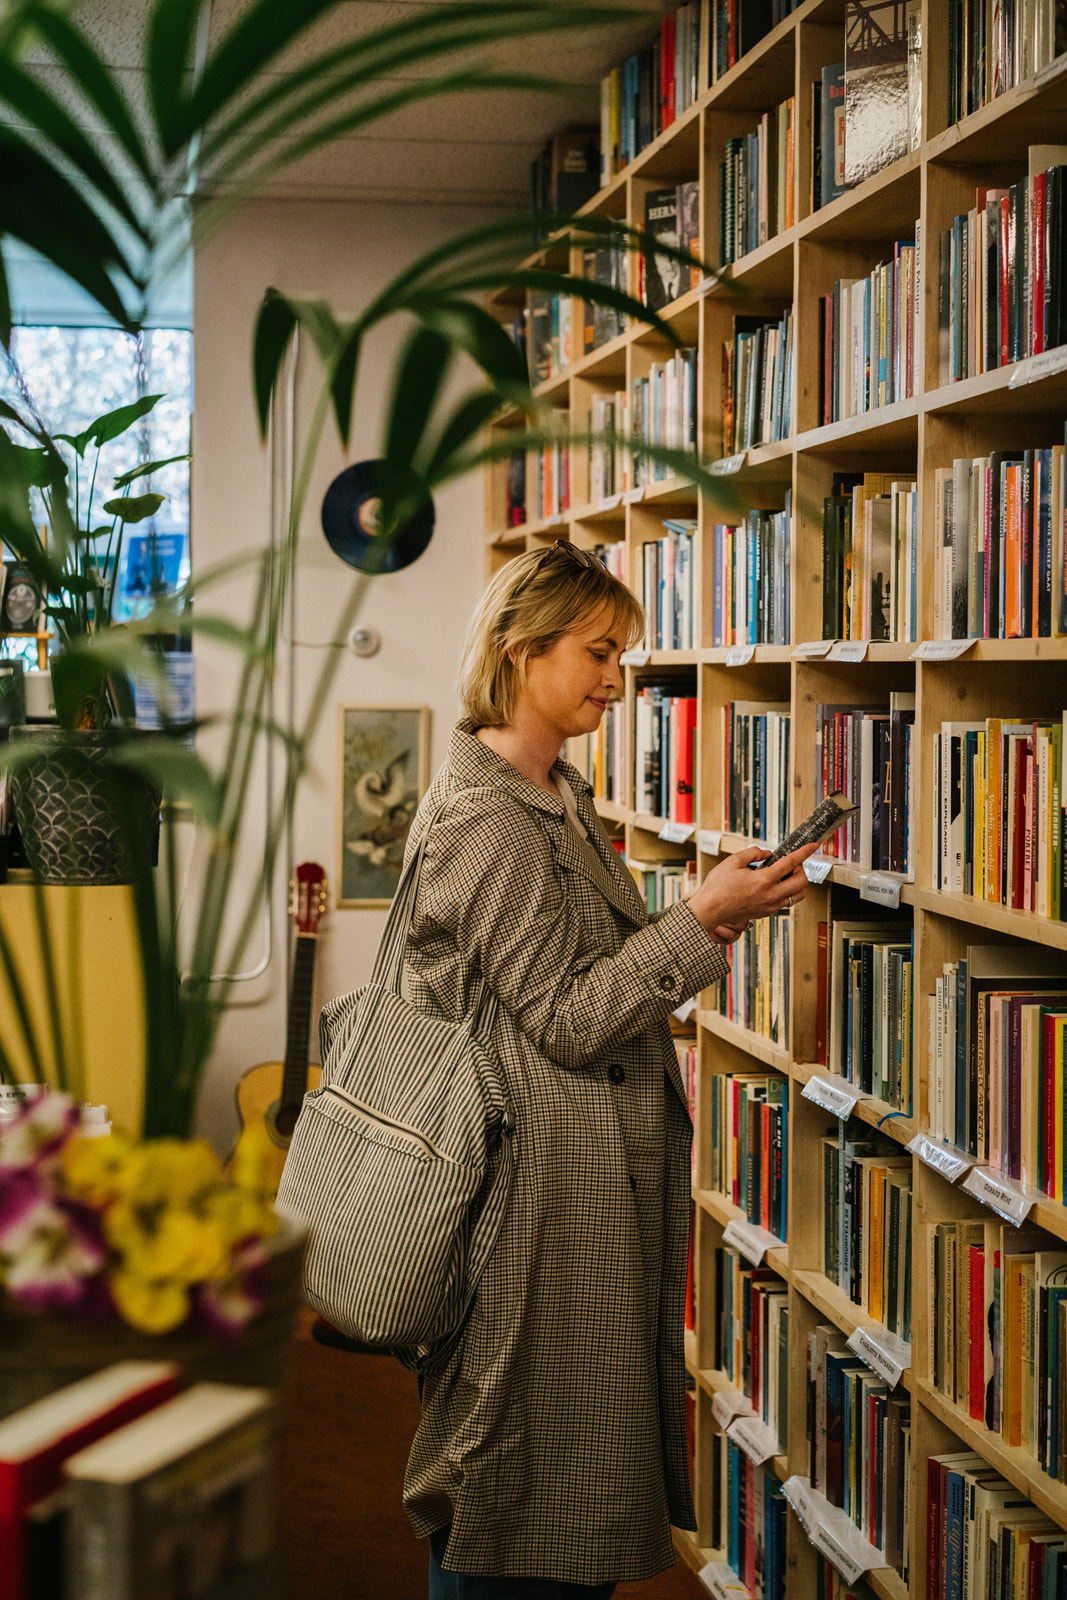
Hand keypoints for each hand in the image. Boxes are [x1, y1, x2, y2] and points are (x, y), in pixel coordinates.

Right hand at [687, 843, 818, 940]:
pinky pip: (786, 902)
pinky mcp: (767, 913)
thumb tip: (767, 854)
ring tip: (784, 876)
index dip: (804, 852)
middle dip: (801, 869)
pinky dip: (787, 892)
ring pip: (798, 895)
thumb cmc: (717, 887)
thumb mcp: (733, 861)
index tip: (813, 846)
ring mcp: (770, 906)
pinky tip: (775, 886)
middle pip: (802, 882)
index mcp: (763, 880)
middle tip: (791, 863)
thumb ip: (753, 853)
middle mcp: (770, 895)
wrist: (709, 910)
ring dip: (797, 883)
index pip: (791, 862)